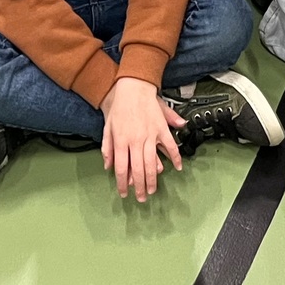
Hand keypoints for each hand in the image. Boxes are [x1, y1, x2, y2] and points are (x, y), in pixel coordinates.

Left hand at [100, 76, 182, 201]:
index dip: (123, 183)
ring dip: (153, 179)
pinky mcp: (161, 128)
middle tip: (141, 198)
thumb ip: (107, 147)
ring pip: (152, 162)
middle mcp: (135, 140)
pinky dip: (175, 157)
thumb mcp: (107, 127)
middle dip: (139, 187)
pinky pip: (170, 146)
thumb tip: (108, 165)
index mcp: (121, 141)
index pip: (121, 168)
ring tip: (152, 190)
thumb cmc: (119, 106)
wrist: (132, 86)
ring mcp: (150, 135)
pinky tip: (177, 168)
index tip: (124, 193)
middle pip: (138, 170)